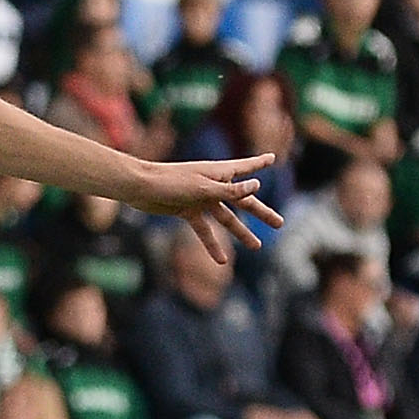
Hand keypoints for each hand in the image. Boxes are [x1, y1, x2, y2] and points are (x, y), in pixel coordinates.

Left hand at [121, 152, 282, 261]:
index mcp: (219, 173)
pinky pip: (204, 229)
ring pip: (225, 218)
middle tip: (279, 223)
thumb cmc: (171, 182)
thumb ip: (230, 191)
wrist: (140, 188)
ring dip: (240, 232)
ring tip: (256, 246)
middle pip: (242, 201)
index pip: (245, 167)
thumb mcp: (204, 188)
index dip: (259, 163)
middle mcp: (212, 185)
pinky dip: (212, 243)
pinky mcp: (187, 211)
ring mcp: (200, 199)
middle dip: (260, 212)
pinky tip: (221, 260)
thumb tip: (256, 186)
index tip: (272, 158)